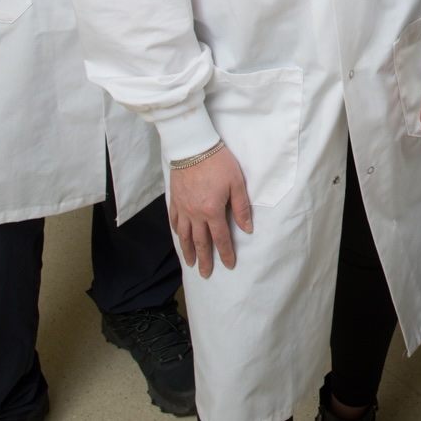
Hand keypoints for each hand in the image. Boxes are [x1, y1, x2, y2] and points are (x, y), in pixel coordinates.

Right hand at [167, 144, 251, 277]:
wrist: (193, 146)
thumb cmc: (218, 162)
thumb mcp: (237, 183)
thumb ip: (241, 207)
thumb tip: (247, 228)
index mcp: (212, 211)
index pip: (220, 238)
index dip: (226, 253)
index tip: (229, 265)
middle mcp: (195, 214)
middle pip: (200, 242)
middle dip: (204, 260)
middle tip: (205, 274)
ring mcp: (182, 208)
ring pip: (183, 235)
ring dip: (187, 251)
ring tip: (191, 262)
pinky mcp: (174, 200)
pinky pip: (174, 221)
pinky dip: (176, 232)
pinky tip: (178, 237)